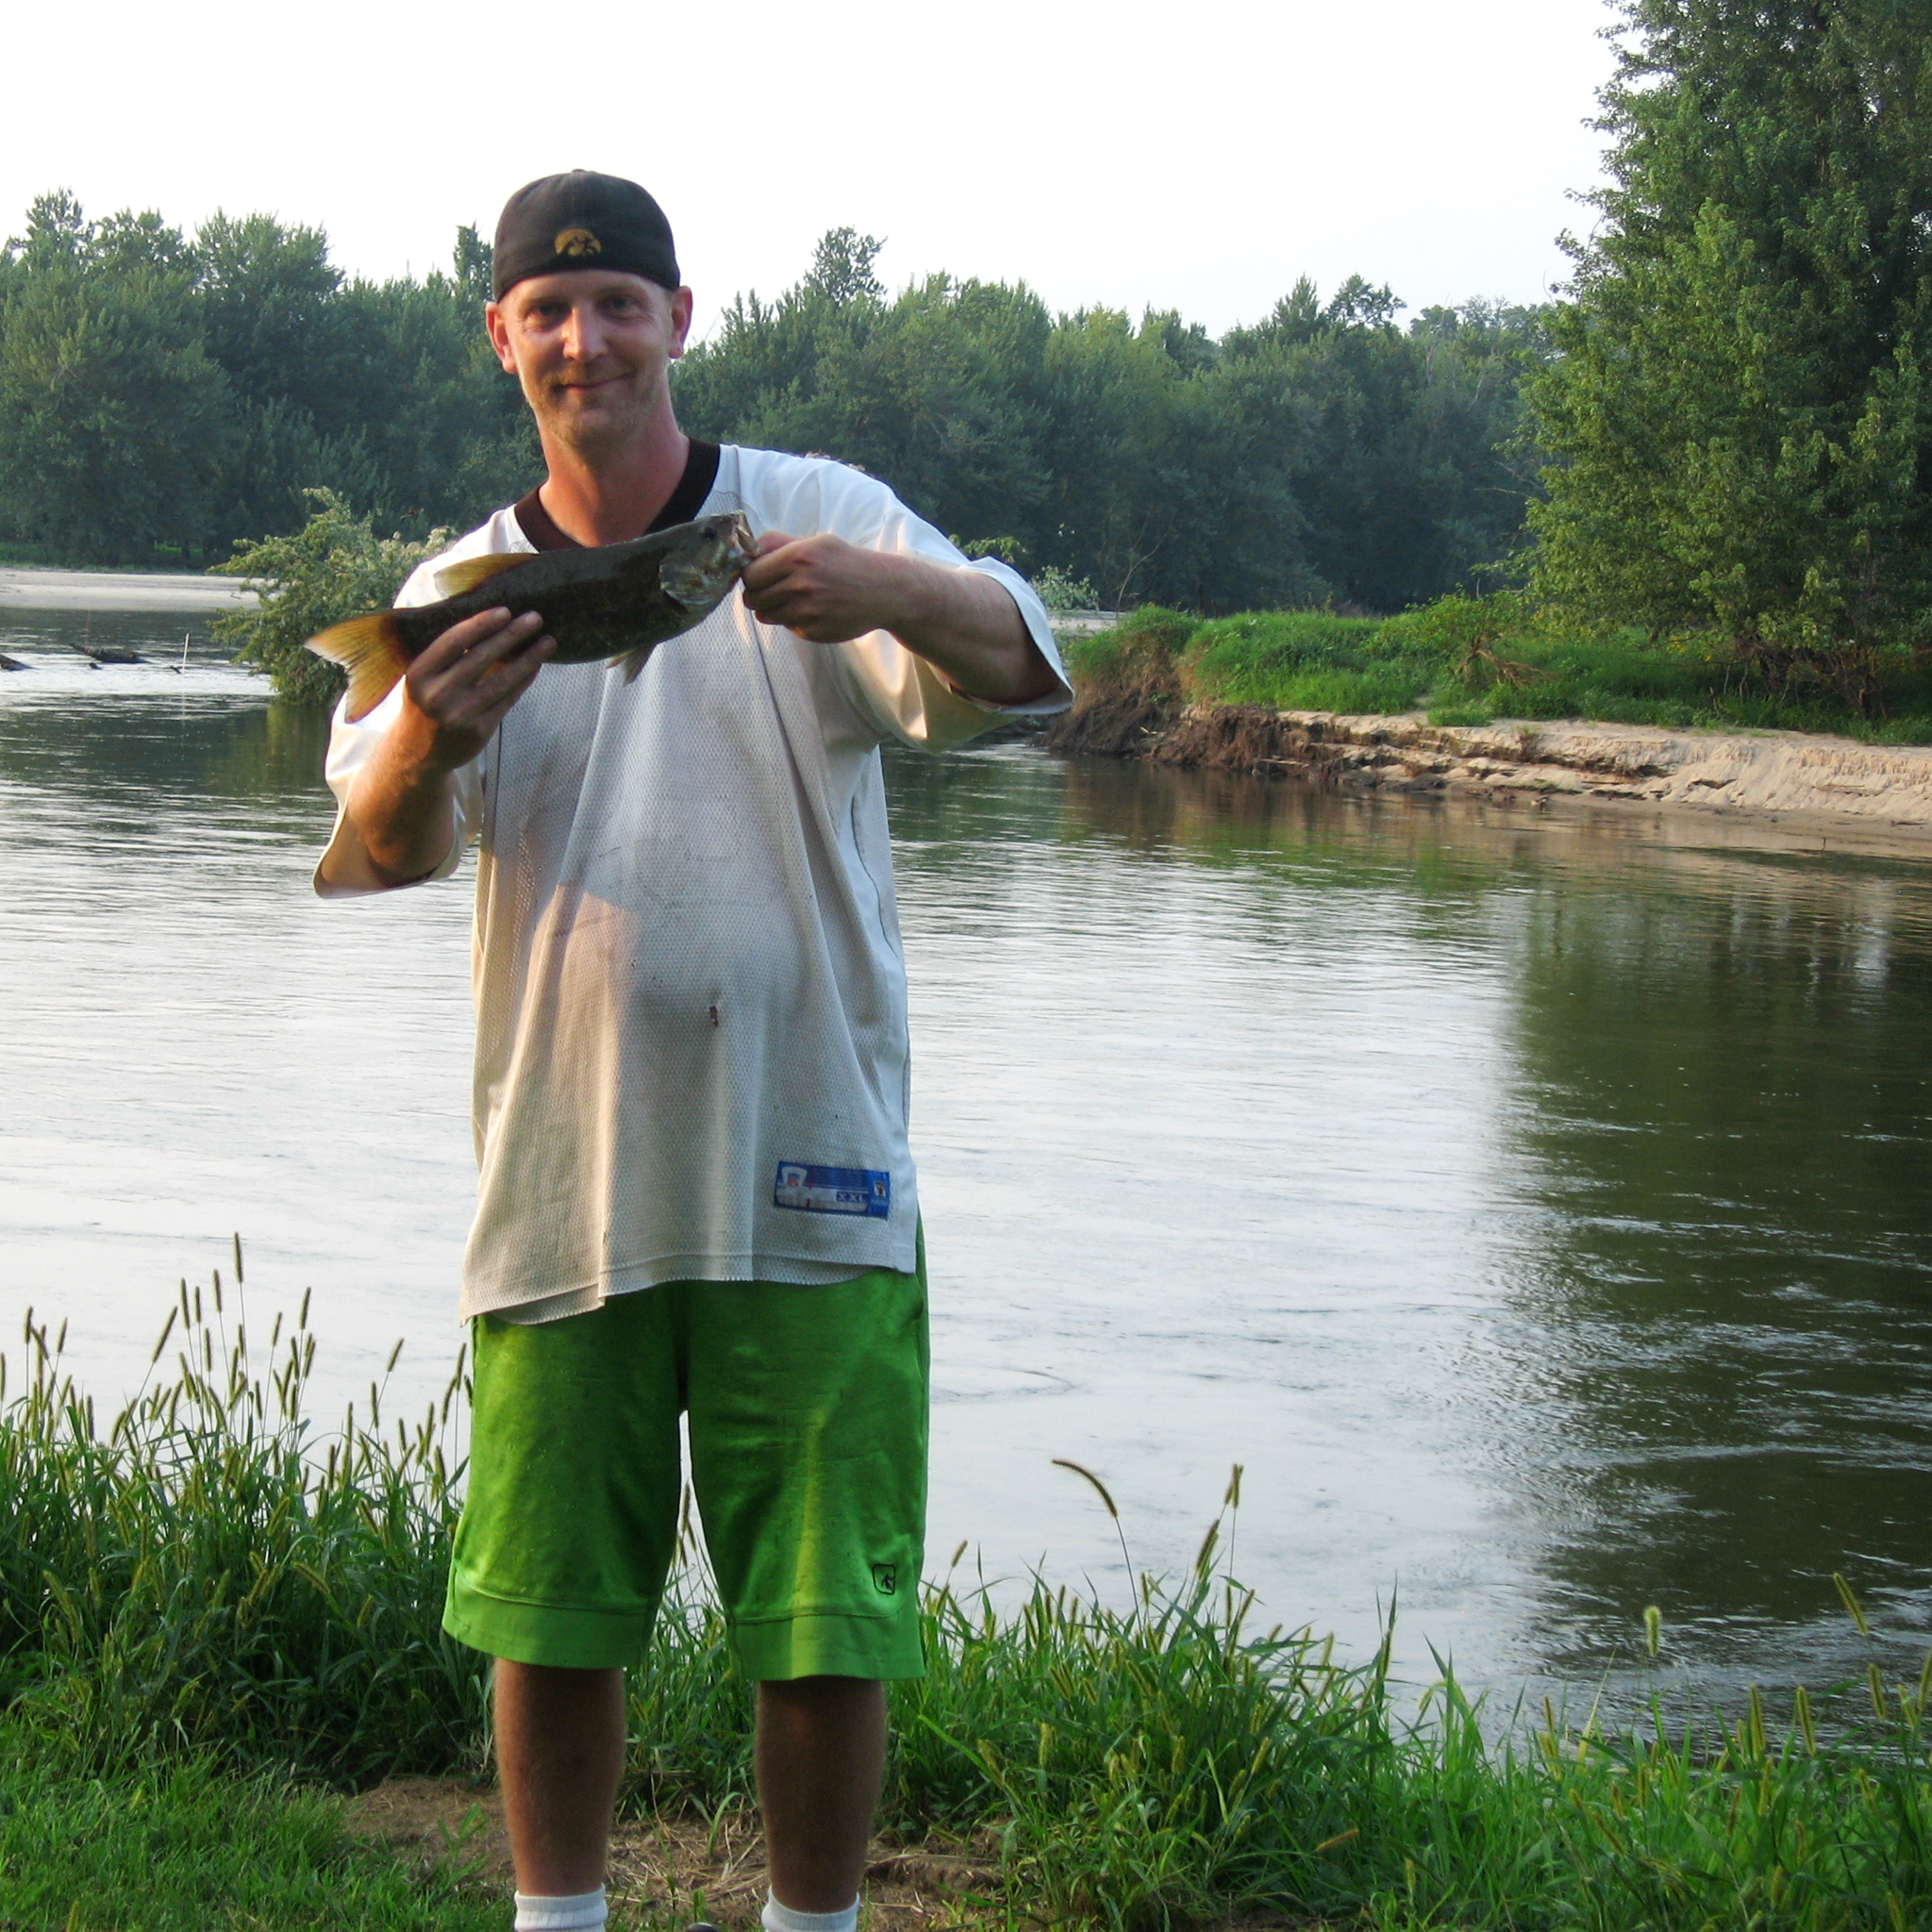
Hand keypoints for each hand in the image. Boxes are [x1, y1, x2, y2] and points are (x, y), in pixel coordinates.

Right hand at [398, 606, 555, 770]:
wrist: (417, 753)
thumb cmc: (425, 704)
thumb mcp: (423, 678)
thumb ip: (446, 656)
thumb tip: (490, 624)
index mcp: (420, 673)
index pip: (453, 641)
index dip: (481, 624)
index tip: (505, 611)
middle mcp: (437, 694)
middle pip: (481, 657)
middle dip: (511, 635)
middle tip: (535, 617)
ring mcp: (459, 714)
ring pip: (501, 680)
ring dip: (528, 658)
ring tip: (548, 642)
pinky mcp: (478, 730)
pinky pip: (507, 699)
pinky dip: (524, 680)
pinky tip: (536, 666)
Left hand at [739, 531, 910, 642]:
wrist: (882, 591)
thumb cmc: (847, 564)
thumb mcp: (817, 543)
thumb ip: (781, 543)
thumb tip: (749, 547)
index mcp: (797, 557)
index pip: (750, 573)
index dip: (751, 575)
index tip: (758, 576)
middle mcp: (799, 584)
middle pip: (752, 597)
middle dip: (757, 594)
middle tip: (771, 591)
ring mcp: (806, 611)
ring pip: (765, 615)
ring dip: (773, 609)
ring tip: (793, 600)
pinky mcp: (812, 631)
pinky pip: (786, 626)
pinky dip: (793, 620)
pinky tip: (812, 611)